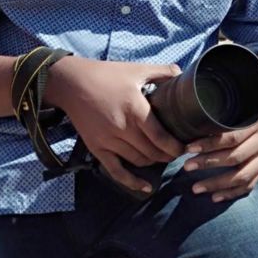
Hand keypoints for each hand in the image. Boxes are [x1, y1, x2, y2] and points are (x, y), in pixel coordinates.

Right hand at [46, 57, 183, 194]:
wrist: (72, 83)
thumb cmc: (106, 75)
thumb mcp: (136, 70)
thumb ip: (161, 71)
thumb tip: (181, 73)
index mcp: (135, 110)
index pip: (161, 137)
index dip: (175, 146)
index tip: (185, 146)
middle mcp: (123, 129)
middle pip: (152, 152)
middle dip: (168, 155)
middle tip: (177, 152)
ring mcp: (109, 141)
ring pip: (138, 161)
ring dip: (154, 162)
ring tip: (163, 157)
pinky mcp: (97, 148)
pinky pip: (116, 171)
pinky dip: (132, 182)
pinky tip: (146, 187)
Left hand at [182, 77, 257, 202]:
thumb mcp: (247, 96)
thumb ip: (228, 106)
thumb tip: (195, 114)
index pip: (231, 137)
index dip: (209, 144)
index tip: (188, 148)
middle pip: (235, 158)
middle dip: (208, 164)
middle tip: (186, 167)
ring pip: (243, 176)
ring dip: (218, 184)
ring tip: (196, 188)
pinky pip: (252, 183)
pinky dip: (233, 192)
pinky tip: (215, 197)